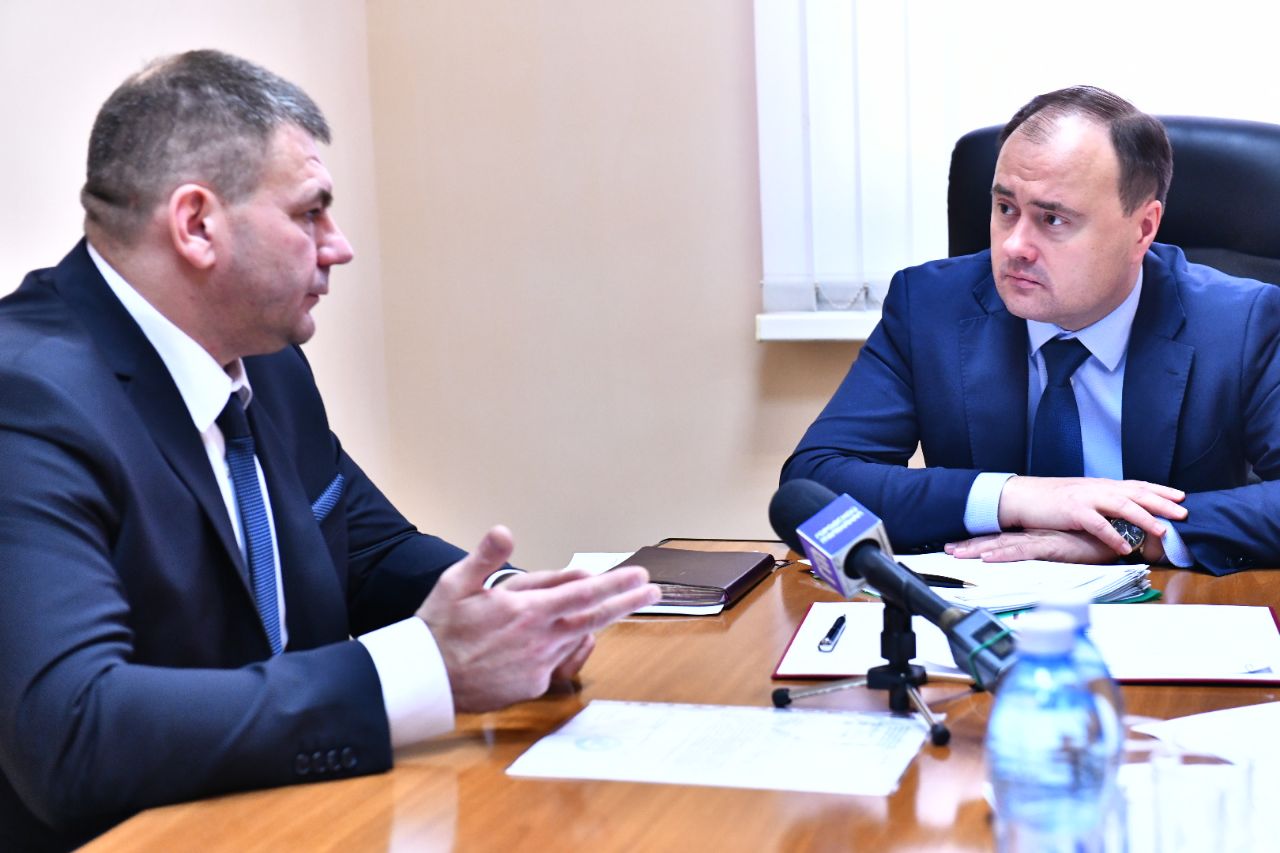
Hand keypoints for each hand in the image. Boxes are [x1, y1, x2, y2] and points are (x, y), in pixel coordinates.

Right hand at [416, 526, 660, 712]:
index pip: (583, 593)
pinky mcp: (533, 685)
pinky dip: (568, 644)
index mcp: (527, 611)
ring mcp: (539, 665)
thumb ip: (486, 558)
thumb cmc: (440, 627)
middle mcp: (540, 639)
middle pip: (595, 618)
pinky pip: (559, 660)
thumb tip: (504, 531)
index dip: (616, 584)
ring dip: (599, 622)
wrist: (426, 680)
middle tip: (653, 591)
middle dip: (627, 603)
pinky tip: (567, 636)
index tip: (639, 575)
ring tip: (616, 607)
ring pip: (578, 637)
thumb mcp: (457, 583)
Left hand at [946, 529, 1118, 562]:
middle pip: (996, 539)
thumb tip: (1038, 556)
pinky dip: (1005, 554)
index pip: (1002, 537)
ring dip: (979, 549)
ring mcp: (1041, 540)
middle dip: (970, 545)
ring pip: (1003, 544)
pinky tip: (988, 558)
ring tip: (957, 554)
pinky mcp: (1052, 547)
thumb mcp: (1068, 547)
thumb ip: (1052, 551)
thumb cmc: (1095, 540)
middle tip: (947, 549)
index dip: (979, 541)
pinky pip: (1023, 551)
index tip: (957, 545)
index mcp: (1036, 534)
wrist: (1119, 534)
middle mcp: (1034, 535)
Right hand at [996, 476, 1184, 554]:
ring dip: (1144, 518)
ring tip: (1162, 530)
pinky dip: (1113, 535)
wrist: (1022, 496)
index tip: (1181, 497)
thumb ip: (1102, 503)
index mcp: (1101, 485)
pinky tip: (1125, 546)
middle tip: (1184, 513)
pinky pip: (1097, 524)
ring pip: (1122, 506)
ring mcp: (1085, 498)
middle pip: (1136, 493)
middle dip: (1162, 503)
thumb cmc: (1050, 500)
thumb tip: (1122, 514)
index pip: (1137, 485)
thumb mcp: (1081, 497)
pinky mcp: (1072, 511)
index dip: (1160, 490)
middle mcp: (1097, 488)